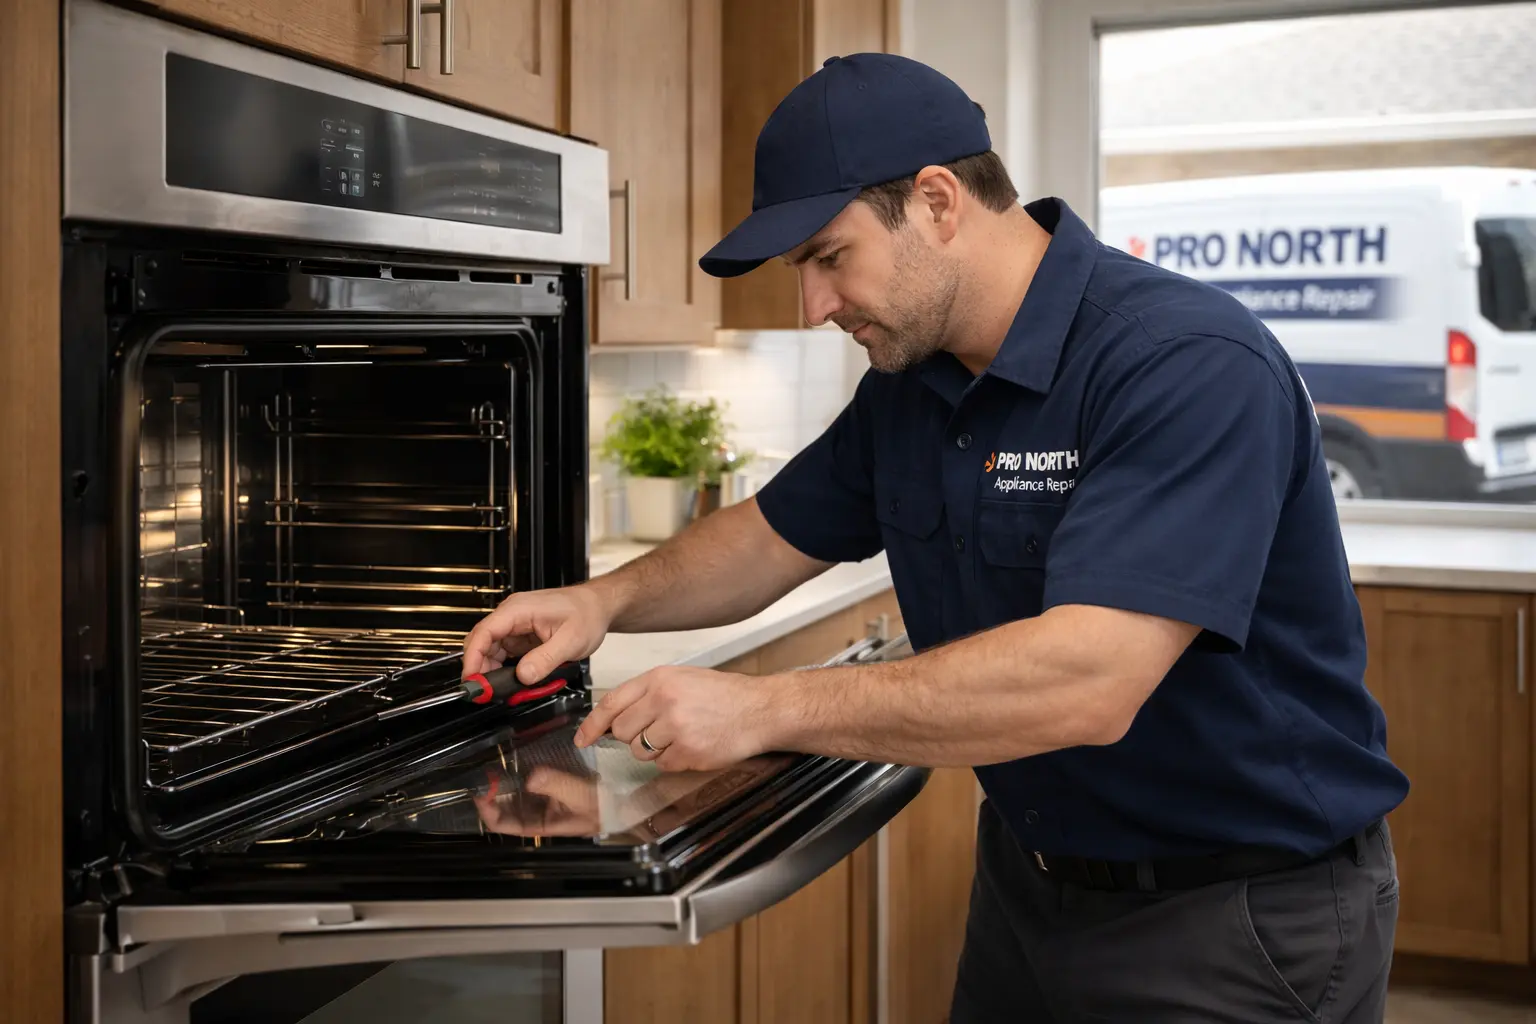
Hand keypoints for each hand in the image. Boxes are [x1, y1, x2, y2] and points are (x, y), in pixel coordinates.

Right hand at [462, 584, 611, 683]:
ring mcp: (516, 626)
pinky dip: (506, 669)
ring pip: (491, 651)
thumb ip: (545, 659)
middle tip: (488, 692)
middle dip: (481, 669)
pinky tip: (515, 681)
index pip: (484, 633)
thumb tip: (523, 675)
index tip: (472, 680)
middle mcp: (512, 616)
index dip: (473, 658)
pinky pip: (505, 654)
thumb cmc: (587, 614)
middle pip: (482, 643)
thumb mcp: (571, 641)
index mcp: (519, 610)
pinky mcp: (521, 635)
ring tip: (505, 690)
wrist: (598, 607)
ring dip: (494, 671)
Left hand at [473, 764, 599, 836]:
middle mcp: (538, 814)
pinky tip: (516, 760)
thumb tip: (531, 776)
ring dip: (504, 781)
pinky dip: (520, 771)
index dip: (487, 810)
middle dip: (492, 791)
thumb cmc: (605, 807)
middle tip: (485, 771)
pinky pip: (529, 780)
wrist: (625, 803)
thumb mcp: (580, 796)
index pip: (503, 824)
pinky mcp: (551, 786)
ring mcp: (543, 800)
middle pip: (504, 807)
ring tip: (495, 764)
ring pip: (514, 792)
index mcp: (540, 825)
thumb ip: (557, 785)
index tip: (480, 791)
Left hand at [574, 666, 781, 771]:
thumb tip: (616, 716)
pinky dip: (674, 760)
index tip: (583, 738)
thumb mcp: (683, 679)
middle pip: (622, 731)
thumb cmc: (725, 695)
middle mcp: (664, 700)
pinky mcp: (688, 751)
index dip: (592, 724)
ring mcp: (676, 727)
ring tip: (682, 736)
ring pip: (639, 751)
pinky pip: (662, 765)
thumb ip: (649, 693)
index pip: (612, 703)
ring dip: (655, 750)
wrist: (761, 709)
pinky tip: (693, 745)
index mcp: (660, 679)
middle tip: (658, 731)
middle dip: (634, 736)